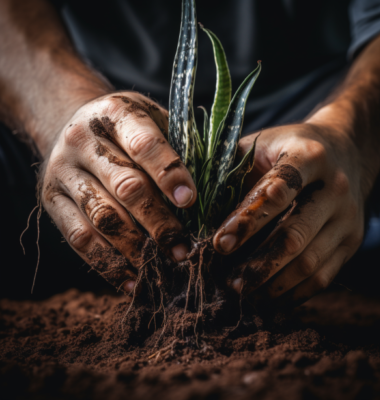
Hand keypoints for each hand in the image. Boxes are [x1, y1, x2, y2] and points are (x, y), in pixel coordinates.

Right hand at [41, 92, 196, 293]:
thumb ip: (178, 147)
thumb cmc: (127, 130)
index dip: (170, 175)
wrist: (73, 127)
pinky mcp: (52, 201)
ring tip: (165, 267)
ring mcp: (63, 172)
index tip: (190, 202)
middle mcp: (82, 140)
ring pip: (102, 217)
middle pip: (125, 187)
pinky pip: (79, 239)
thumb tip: (215, 190)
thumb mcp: (152, 121)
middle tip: (185, 249)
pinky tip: (134, 280)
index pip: (144, 145)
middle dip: (159, 223)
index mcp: (115, 113)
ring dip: (137, 249)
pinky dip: (108, 264)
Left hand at [213, 121, 366, 304]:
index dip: (246, 221)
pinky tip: (268, 297)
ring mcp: (348, 218)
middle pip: (295, 234)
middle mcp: (336, 188)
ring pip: (309, 262)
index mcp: (310, 157)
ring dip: (272, 283)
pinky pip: (323, 276)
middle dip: (258, 263)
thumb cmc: (289, 148)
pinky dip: (293, 292)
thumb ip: (232, 170)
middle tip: (229, 282)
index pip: (277, 192)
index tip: (219, 244)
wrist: (344, 152)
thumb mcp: (262, 145)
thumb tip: (194, 207)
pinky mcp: (352, 241)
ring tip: (243, 292)